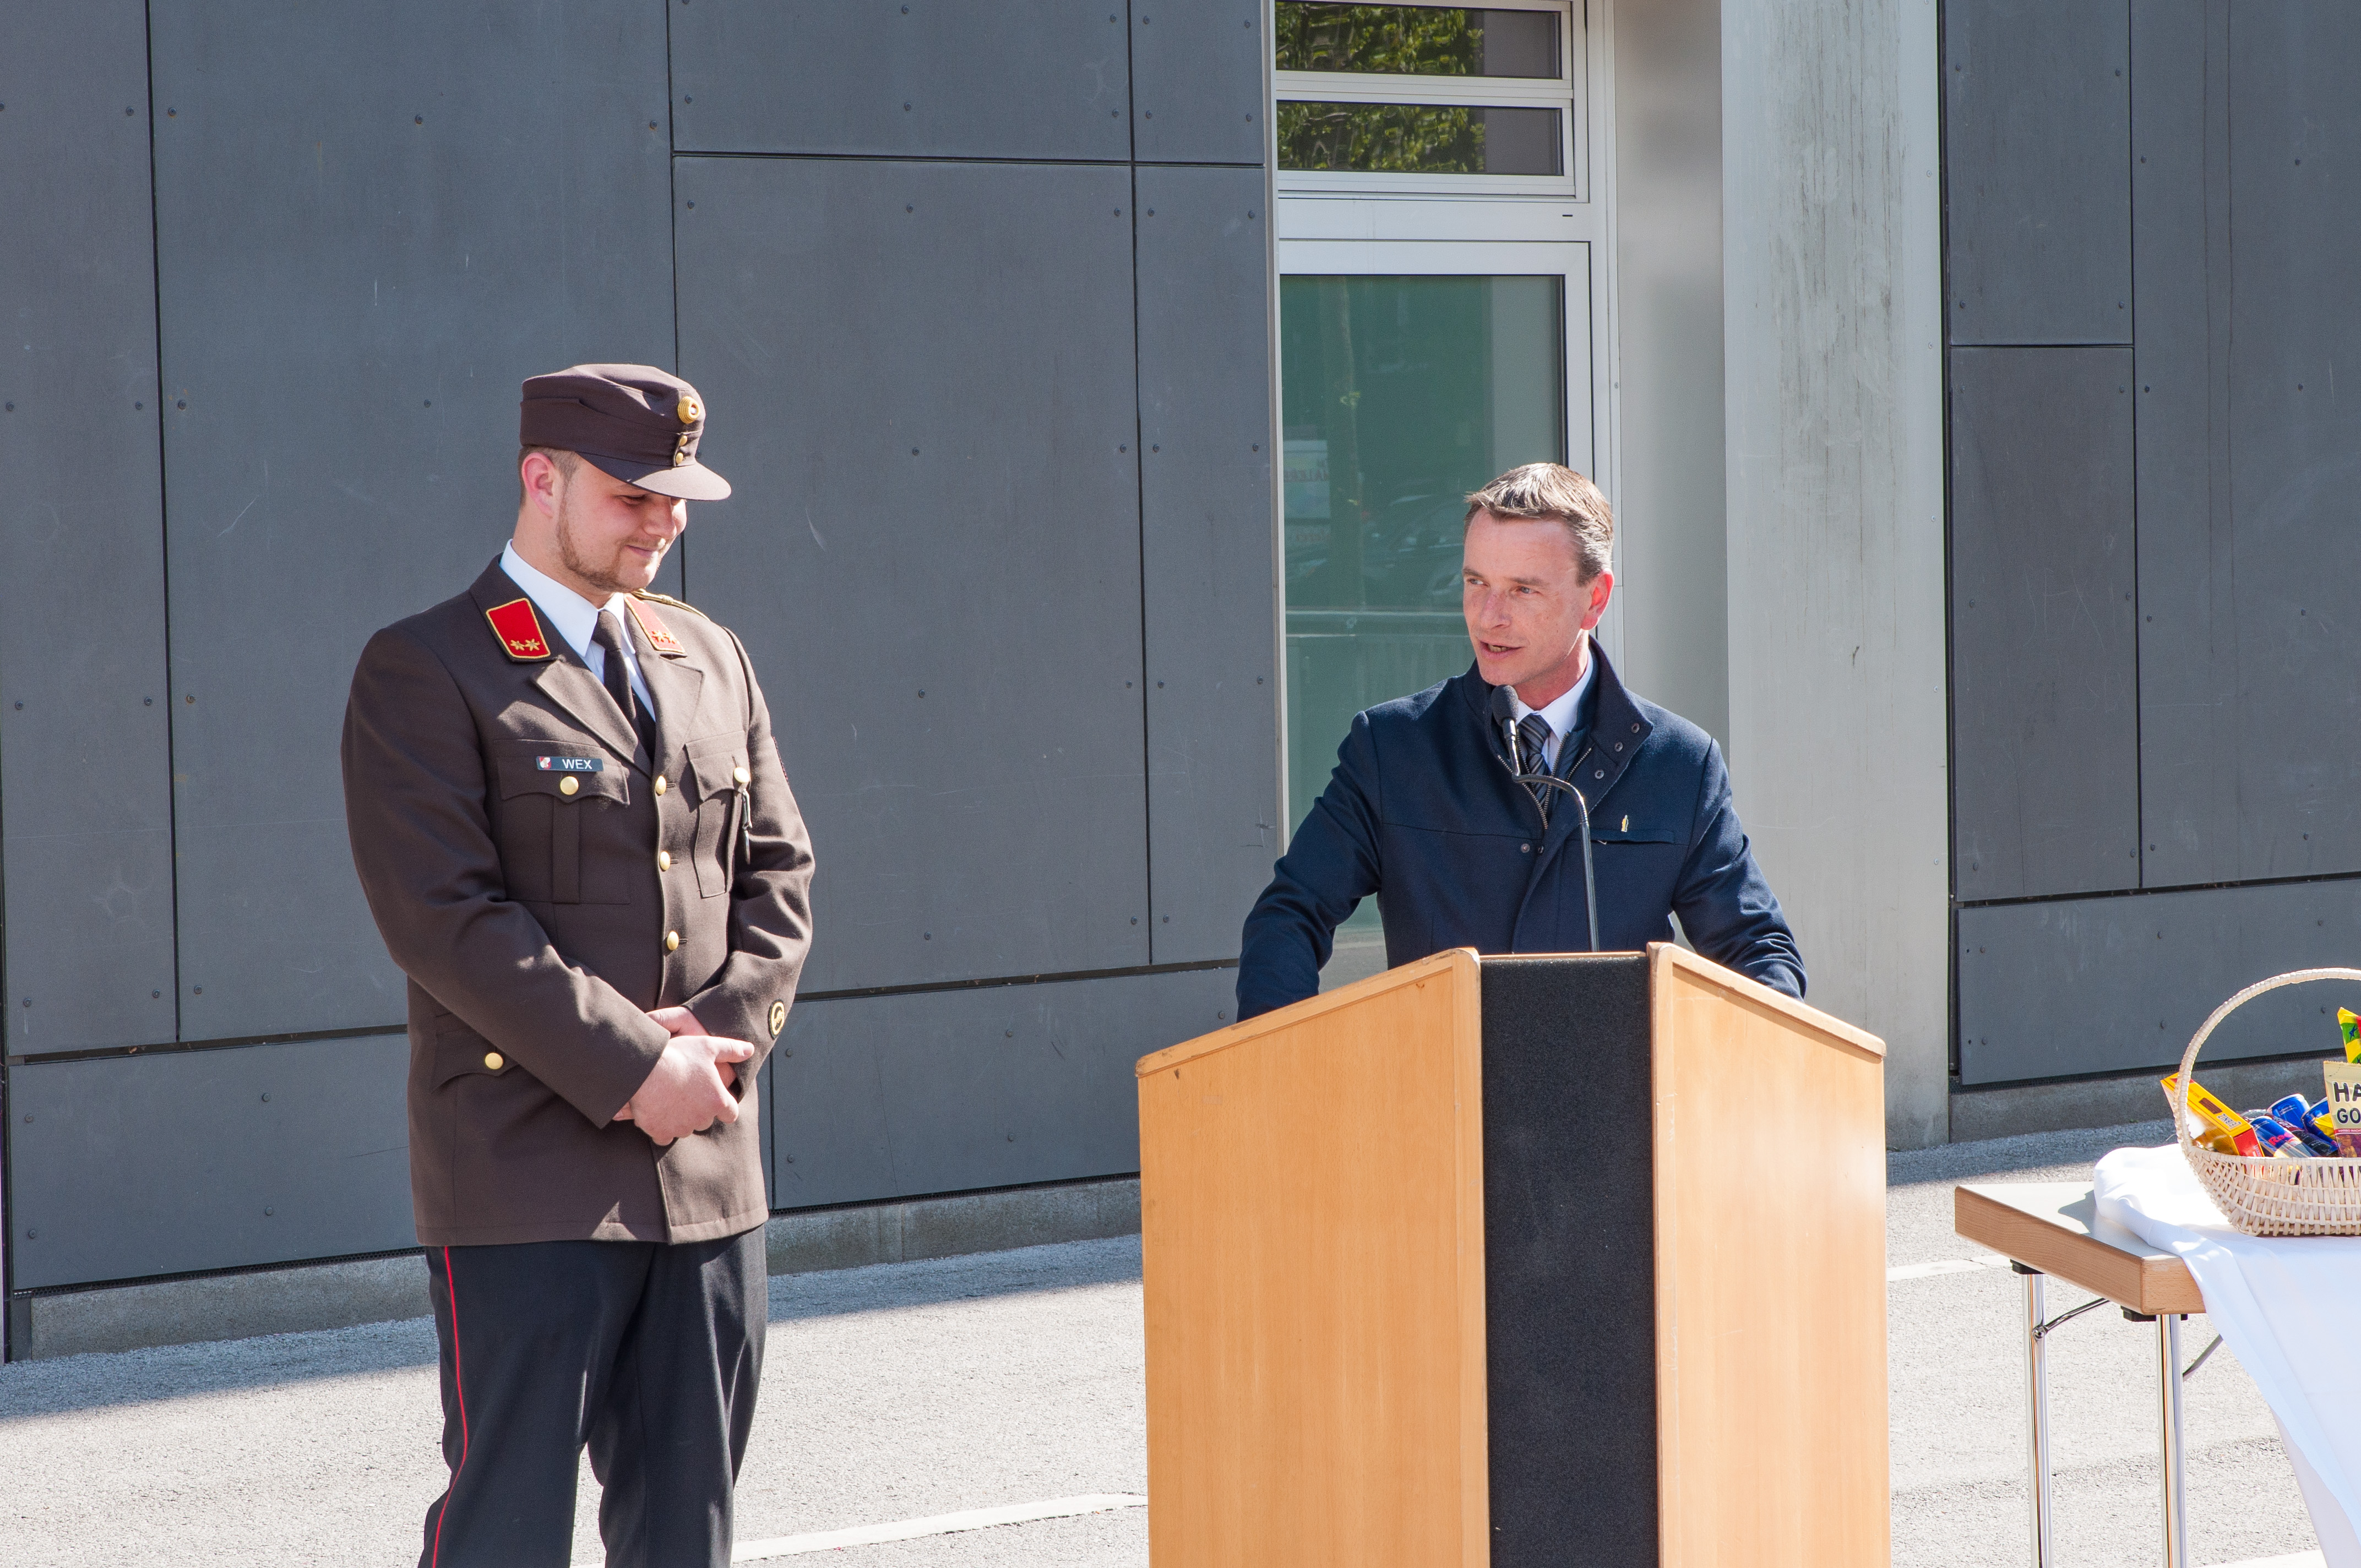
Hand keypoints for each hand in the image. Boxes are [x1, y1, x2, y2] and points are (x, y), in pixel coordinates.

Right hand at [613, 1009, 736, 1124]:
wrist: (644, 1069)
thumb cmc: (678, 1056)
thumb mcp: (709, 1046)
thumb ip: (731, 1050)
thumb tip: (749, 1050)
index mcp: (717, 1101)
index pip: (731, 1113)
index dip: (724, 1106)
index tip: (715, 1099)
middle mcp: (701, 1118)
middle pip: (706, 1120)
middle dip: (700, 1110)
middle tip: (687, 1093)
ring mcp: (680, 1127)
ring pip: (685, 1128)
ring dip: (681, 1119)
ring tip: (670, 1099)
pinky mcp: (660, 1132)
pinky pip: (665, 1136)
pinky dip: (662, 1128)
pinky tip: (657, 1113)